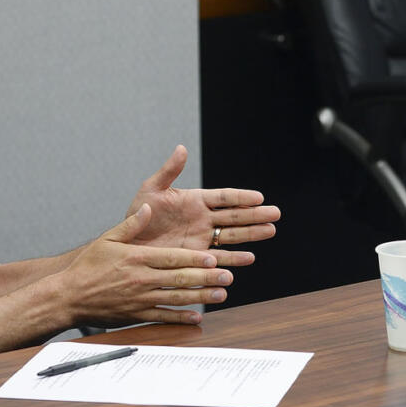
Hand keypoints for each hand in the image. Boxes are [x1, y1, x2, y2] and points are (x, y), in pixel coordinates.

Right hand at [60, 204, 231, 326]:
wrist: (68, 296)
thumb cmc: (88, 266)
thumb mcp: (108, 239)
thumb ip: (132, 225)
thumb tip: (148, 208)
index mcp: (137, 258)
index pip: (172, 257)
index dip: (195, 258)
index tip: (213, 257)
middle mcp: (141, 278)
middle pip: (180, 277)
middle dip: (206, 277)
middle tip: (228, 276)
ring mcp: (140, 298)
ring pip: (176, 297)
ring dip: (201, 296)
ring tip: (221, 294)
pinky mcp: (136, 314)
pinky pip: (163, 316)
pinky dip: (181, 318)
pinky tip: (197, 317)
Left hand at [124, 145, 278, 266]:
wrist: (129, 243)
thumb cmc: (138, 214)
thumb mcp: (151, 190)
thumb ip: (169, 171)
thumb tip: (181, 148)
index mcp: (196, 200)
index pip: (224, 197)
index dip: (241, 197)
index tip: (259, 197)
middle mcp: (204, 218)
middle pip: (235, 216)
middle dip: (256, 215)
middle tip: (276, 214)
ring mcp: (203, 238)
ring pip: (233, 235)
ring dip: (252, 234)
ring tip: (271, 231)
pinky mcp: (197, 257)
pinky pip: (219, 257)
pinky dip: (234, 258)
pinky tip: (249, 258)